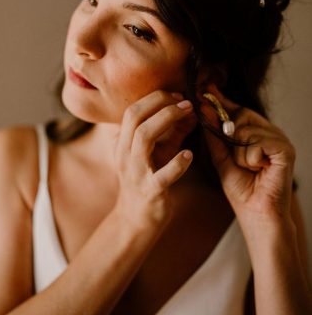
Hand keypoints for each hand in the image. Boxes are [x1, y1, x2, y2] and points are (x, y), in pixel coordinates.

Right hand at [113, 90, 196, 227]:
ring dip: (167, 120)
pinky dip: (177, 164)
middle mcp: (124, 154)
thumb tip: (192, 111)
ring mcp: (136, 173)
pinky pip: (162, 175)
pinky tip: (189, 155)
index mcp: (122, 143)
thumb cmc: (147, 181)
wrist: (135, 220)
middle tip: (185, 101)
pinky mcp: (150, 192)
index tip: (176, 95)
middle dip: (160, 103)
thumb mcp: (157, 153)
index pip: (131, 110)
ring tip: (189, 115)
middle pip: (134, 117)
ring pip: (143, 138)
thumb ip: (172, 132)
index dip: (154, 98)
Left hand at [202, 84, 295, 228]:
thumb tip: (204, 108)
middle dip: (229, 134)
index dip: (221, 100)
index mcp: (256, 132)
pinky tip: (259, 170)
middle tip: (236, 158)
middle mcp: (270, 132)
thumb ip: (214, 134)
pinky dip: (250, 159)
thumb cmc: (241, 188)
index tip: (205, 89)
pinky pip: (257, 142)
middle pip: (241, 115)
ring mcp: (280, 139)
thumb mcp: (221, 156)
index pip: (237, 109)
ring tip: (249, 168)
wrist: (256, 212)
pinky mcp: (286, 149)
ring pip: (246, 130)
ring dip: (239, 153)